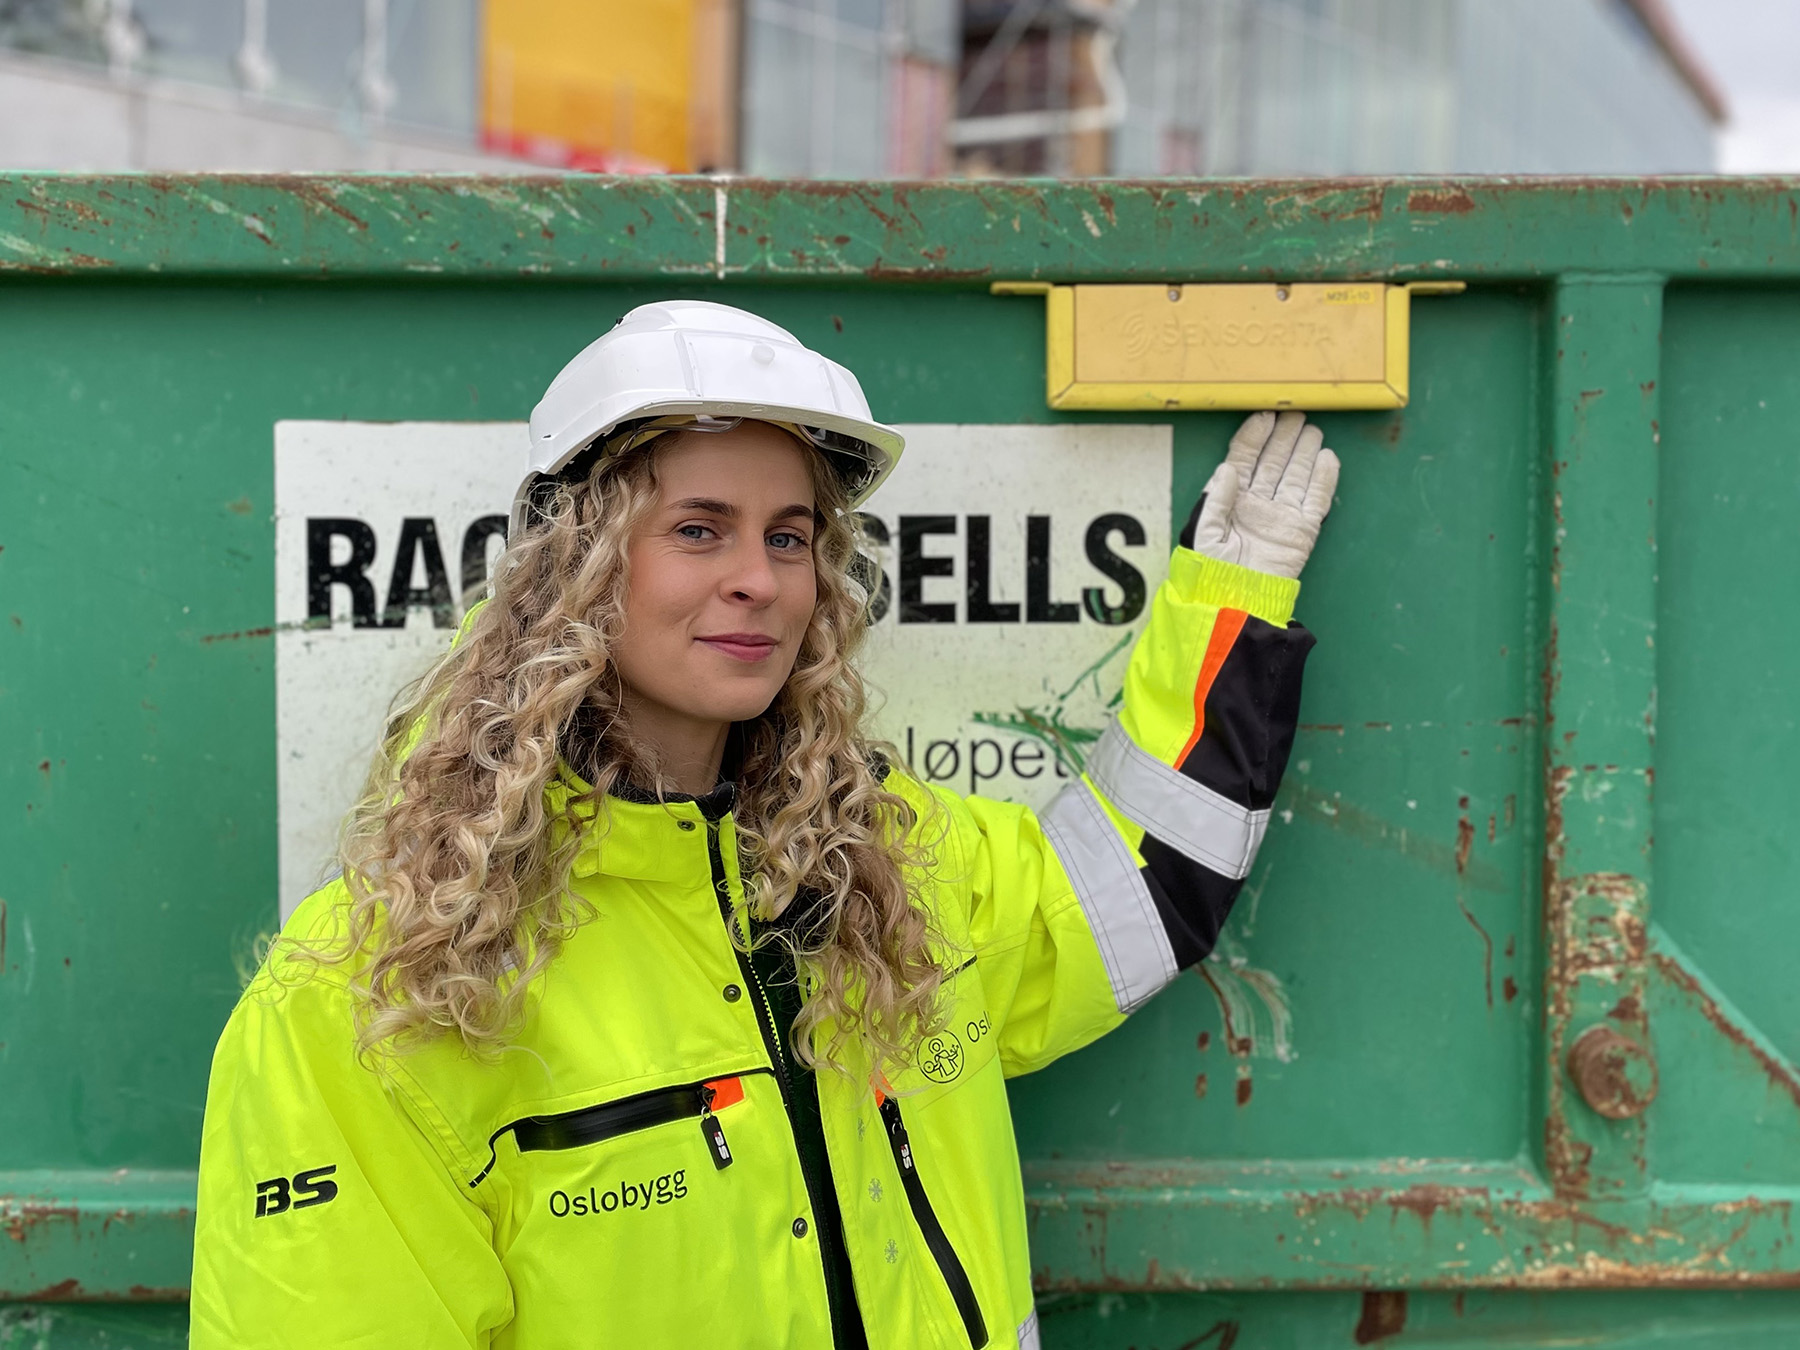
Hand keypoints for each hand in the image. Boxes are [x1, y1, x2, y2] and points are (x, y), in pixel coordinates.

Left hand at [1180, 411, 1339, 579]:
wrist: (1237, 605)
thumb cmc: (1212, 575)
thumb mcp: (1203, 537)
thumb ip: (1215, 502)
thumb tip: (1227, 468)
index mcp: (1231, 500)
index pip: (1244, 459)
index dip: (1254, 437)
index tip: (1264, 416)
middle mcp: (1258, 503)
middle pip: (1273, 462)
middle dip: (1283, 437)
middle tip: (1295, 414)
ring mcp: (1281, 515)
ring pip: (1296, 475)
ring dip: (1304, 451)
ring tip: (1312, 429)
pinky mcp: (1302, 531)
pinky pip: (1316, 500)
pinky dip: (1324, 480)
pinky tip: (1327, 458)